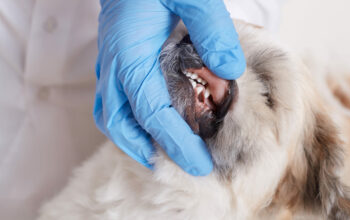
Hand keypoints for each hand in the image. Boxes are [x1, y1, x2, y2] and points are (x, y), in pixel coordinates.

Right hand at [94, 0, 245, 175]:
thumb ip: (212, 30)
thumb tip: (229, 71)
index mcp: (130, 55)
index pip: (152, 113)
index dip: (175, 143)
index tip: (199, 165)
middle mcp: (113, 66)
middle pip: (121, 125)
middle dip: (148, 152)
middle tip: (179, 167)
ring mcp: (108, 64)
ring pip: (111, 118)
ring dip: (135, 141)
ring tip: (162, 154)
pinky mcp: (112, 61)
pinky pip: (112, 103)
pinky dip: (130, 123)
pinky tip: (150, 125)